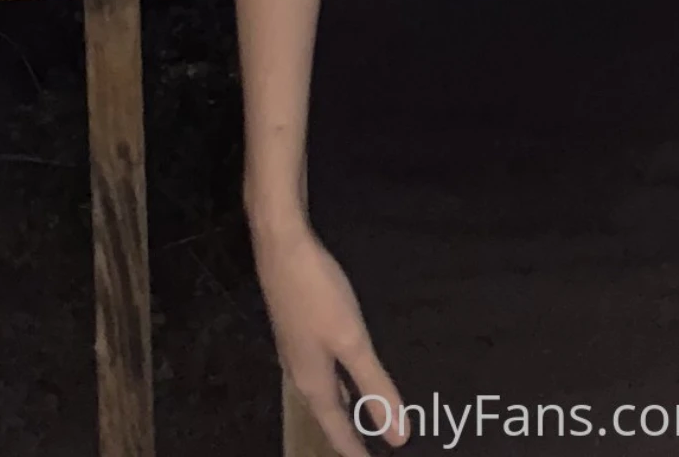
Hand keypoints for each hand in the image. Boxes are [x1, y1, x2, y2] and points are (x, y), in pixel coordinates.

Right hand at [250, 215, 410, 453]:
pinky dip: (336, 379)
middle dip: (348, 431)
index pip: (337, 430)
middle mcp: (299, 370)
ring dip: (342, 405)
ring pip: (322, 388)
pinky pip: (319, 367)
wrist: (280, 244)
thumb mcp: (352, 341)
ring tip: (362, 416)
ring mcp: (294, 346)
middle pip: (327, 412)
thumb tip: (397, 437)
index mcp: (313, 381)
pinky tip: (345, 367)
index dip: (356, 451)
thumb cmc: (317, 293)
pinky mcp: (296, 324)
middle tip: (370, 445)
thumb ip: (375, 387)